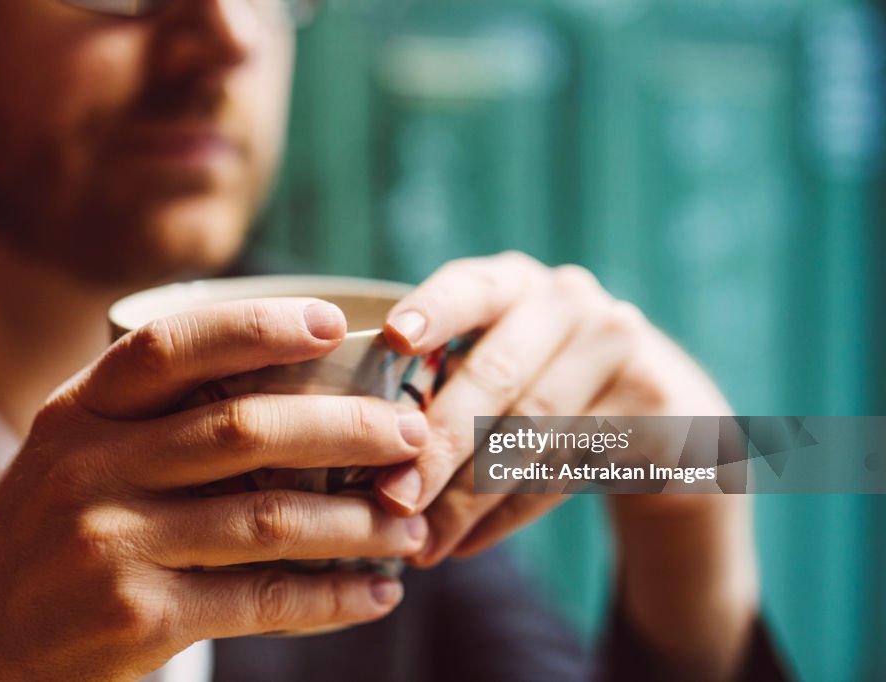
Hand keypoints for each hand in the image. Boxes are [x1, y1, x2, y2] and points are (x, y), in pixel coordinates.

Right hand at [0, 299, 428, 680]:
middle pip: (245, 428)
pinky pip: (259, 598)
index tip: (334, 324)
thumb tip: (289, 400)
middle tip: (409, 434)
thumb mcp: (70, 458)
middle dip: (346, 428)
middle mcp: (93, 468)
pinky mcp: (137, 618)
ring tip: (411, 525)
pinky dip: (330, 597)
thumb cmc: (41, 541)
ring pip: (269, 517)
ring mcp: (113, 542)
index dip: (259, 327)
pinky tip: (374, 594)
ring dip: (357, 522)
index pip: (174, 347)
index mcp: (80, 414)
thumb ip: (152, 423)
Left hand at [373, 252, 729, 558]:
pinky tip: (466, 542)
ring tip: (422, 542)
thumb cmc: (534, 382)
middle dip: (438, 446)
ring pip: (532, 435)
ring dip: (468, 498)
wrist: (654, 409)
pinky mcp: (654, 409)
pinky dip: (508, 515)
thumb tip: (359, 447)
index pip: (470, 287)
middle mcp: (569, 302)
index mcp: (513, 281)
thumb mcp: (491, 359)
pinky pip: (567, 471)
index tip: (394, 339)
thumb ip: (439, 380)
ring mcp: (620, 351)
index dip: (433, 311)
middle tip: (393, 500)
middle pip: (497, 377)